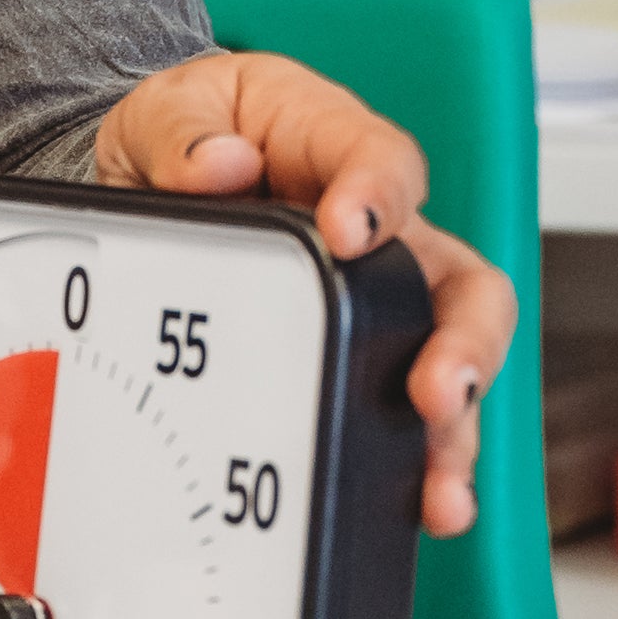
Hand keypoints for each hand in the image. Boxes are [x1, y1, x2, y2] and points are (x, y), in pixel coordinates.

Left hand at [94, 52, 511, 538]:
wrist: (153, 175)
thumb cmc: (180, 132)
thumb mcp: (162, 111)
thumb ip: (180, 133)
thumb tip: (219, 165)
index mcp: (333, 142)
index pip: (382, 159)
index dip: (379, 194)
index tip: (348, 230)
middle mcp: (379, 226)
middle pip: (458, 280)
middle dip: (464, 341)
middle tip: (436, 388)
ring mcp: (375, 296)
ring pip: (446, 358)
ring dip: (452, 429)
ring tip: (440, 487)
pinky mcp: (352, 349)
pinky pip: (400, 406)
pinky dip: (415, 460)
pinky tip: (422, 507)